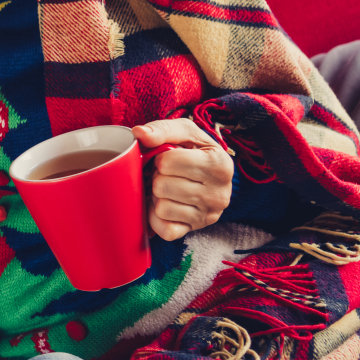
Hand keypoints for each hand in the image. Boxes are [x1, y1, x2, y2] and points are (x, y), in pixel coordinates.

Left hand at [133, 119, 234, 240]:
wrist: (209, 174)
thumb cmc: (194, 151)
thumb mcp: (185, 132)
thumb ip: (162, 129)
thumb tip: (139, 133)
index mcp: (220, 164)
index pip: (168, 162)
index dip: (161, 158)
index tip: (170, 158)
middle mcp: (220, 194)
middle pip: (161, 186)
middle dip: (158, 177)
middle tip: (168, 175)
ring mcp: (208, 216)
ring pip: (161, 207)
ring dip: (158, 196)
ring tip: (168, 188)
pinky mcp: (194, 230)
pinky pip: (163, 229)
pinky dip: (157, 217)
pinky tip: (166, 204)